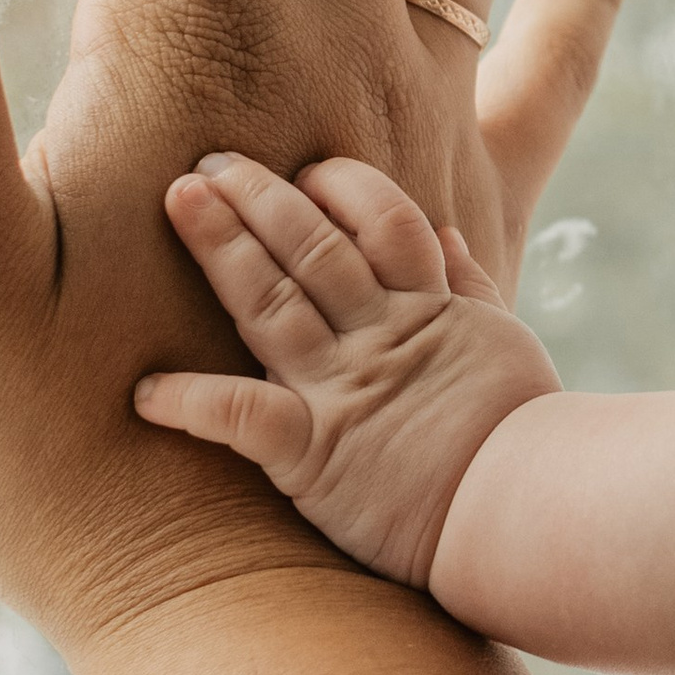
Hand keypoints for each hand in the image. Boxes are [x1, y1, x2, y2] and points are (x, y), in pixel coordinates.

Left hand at [140, 151, 557, 591]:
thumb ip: (472, 289)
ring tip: (180, 200)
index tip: (307, 168)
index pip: (383, 221)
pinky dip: (193, 403)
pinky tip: (145, 394)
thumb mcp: (506, 346)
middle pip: (313, 247)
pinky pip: (244, 416)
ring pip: (274, 301)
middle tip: (210, 161)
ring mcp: (343, 390)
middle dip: (259, 196)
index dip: (342, 186)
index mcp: (430, 312)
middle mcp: (380, 338)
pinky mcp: (315, 453)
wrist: (529, 513)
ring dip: (223, 249)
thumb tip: (449, 234)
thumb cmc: (527, 439)